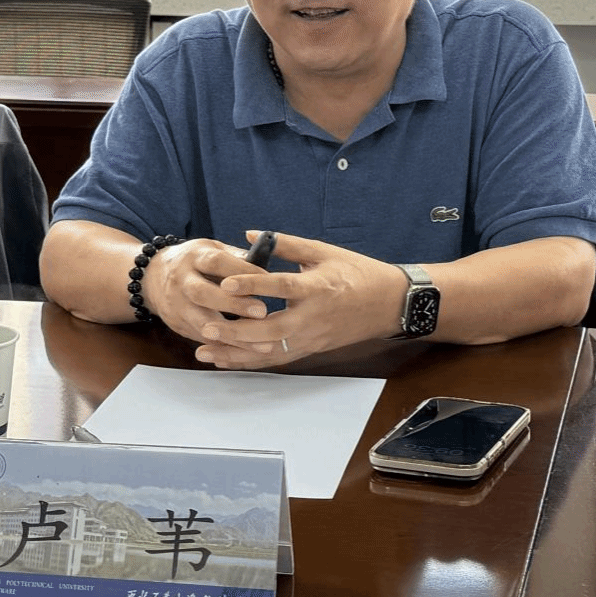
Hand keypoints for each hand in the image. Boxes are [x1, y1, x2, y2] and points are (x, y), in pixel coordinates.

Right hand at [140, 238, 271, 344]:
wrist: (152, 278)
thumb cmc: (194, 262)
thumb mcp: (211, 249)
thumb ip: (236, 257)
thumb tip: (264, 265)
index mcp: (194, 257)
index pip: (216, 262)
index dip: (241, 270)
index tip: (267, 278)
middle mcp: (181, 281)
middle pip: (203, 294)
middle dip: (232, 304)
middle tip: (262, 311)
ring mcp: (177, 306)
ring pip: (202, 323)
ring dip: (232, 336)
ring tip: (261, 344)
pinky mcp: (178, 326)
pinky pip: (203, 340)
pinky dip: (226, 348)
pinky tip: (248, 353)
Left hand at [194, 231, 406, 368]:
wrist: (389, 304)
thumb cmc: (357, 273)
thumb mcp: (323, 252)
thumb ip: (287, 244)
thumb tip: (251, 234)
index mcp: (318, 287)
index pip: (281, 287)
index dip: (252, 285)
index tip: (225, 283)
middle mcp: (314, 317)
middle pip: (271, 330)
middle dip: (236, 332)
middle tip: (206, 327)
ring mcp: (313, 337)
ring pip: (271, 352)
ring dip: (237, 353)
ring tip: (205, 351)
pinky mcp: (312, 349)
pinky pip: (278, 360)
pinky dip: (250, 362)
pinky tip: (226, 360)